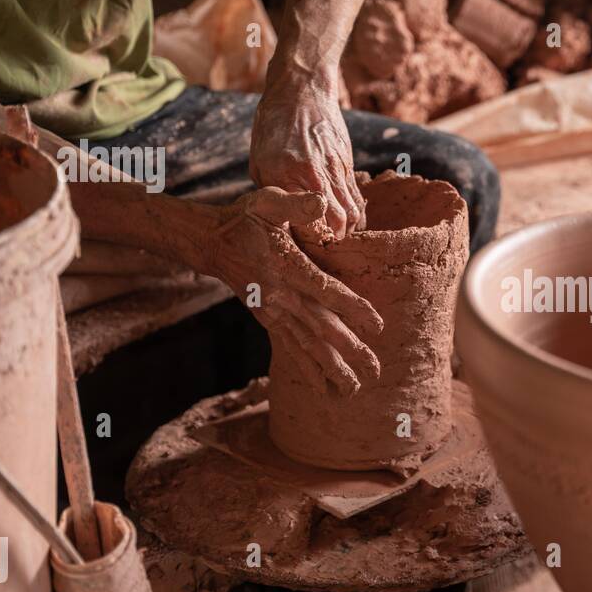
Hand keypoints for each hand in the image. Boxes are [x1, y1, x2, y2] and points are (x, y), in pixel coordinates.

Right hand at [207, 187, 381, 394]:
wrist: (212, 243)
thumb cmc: (246, 218)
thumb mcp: (267, 201)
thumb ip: (295, 204)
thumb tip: (321, 203)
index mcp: (287, 267)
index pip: (326, 291)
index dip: (353, 308)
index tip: (378, 326)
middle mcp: (281, 296)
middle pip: (321, 327)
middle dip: (350, 350)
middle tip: (376, 370)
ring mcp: (273, 313)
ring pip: (307, 345)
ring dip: (331, 368)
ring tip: (355, 390)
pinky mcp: (268, 321)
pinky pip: (290, 349)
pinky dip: (307, 369)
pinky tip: (324, 389)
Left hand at [250, 74, 365, 241]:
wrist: (302, 90)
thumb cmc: (273, 124)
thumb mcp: (259, 160)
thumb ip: (270, 191)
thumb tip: (281, 217)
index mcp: (284, 176)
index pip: (301, 223)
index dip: (305, 241)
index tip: (301, 246)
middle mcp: (312, 175)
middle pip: (334, 224)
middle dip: (331, 242)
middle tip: (323, 248)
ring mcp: (334, 170)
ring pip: (350, 214)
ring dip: (346, 231)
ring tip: (338, 238)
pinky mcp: (347, 164)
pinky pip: (357, 199)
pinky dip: (356, 216)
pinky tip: (350, 223)